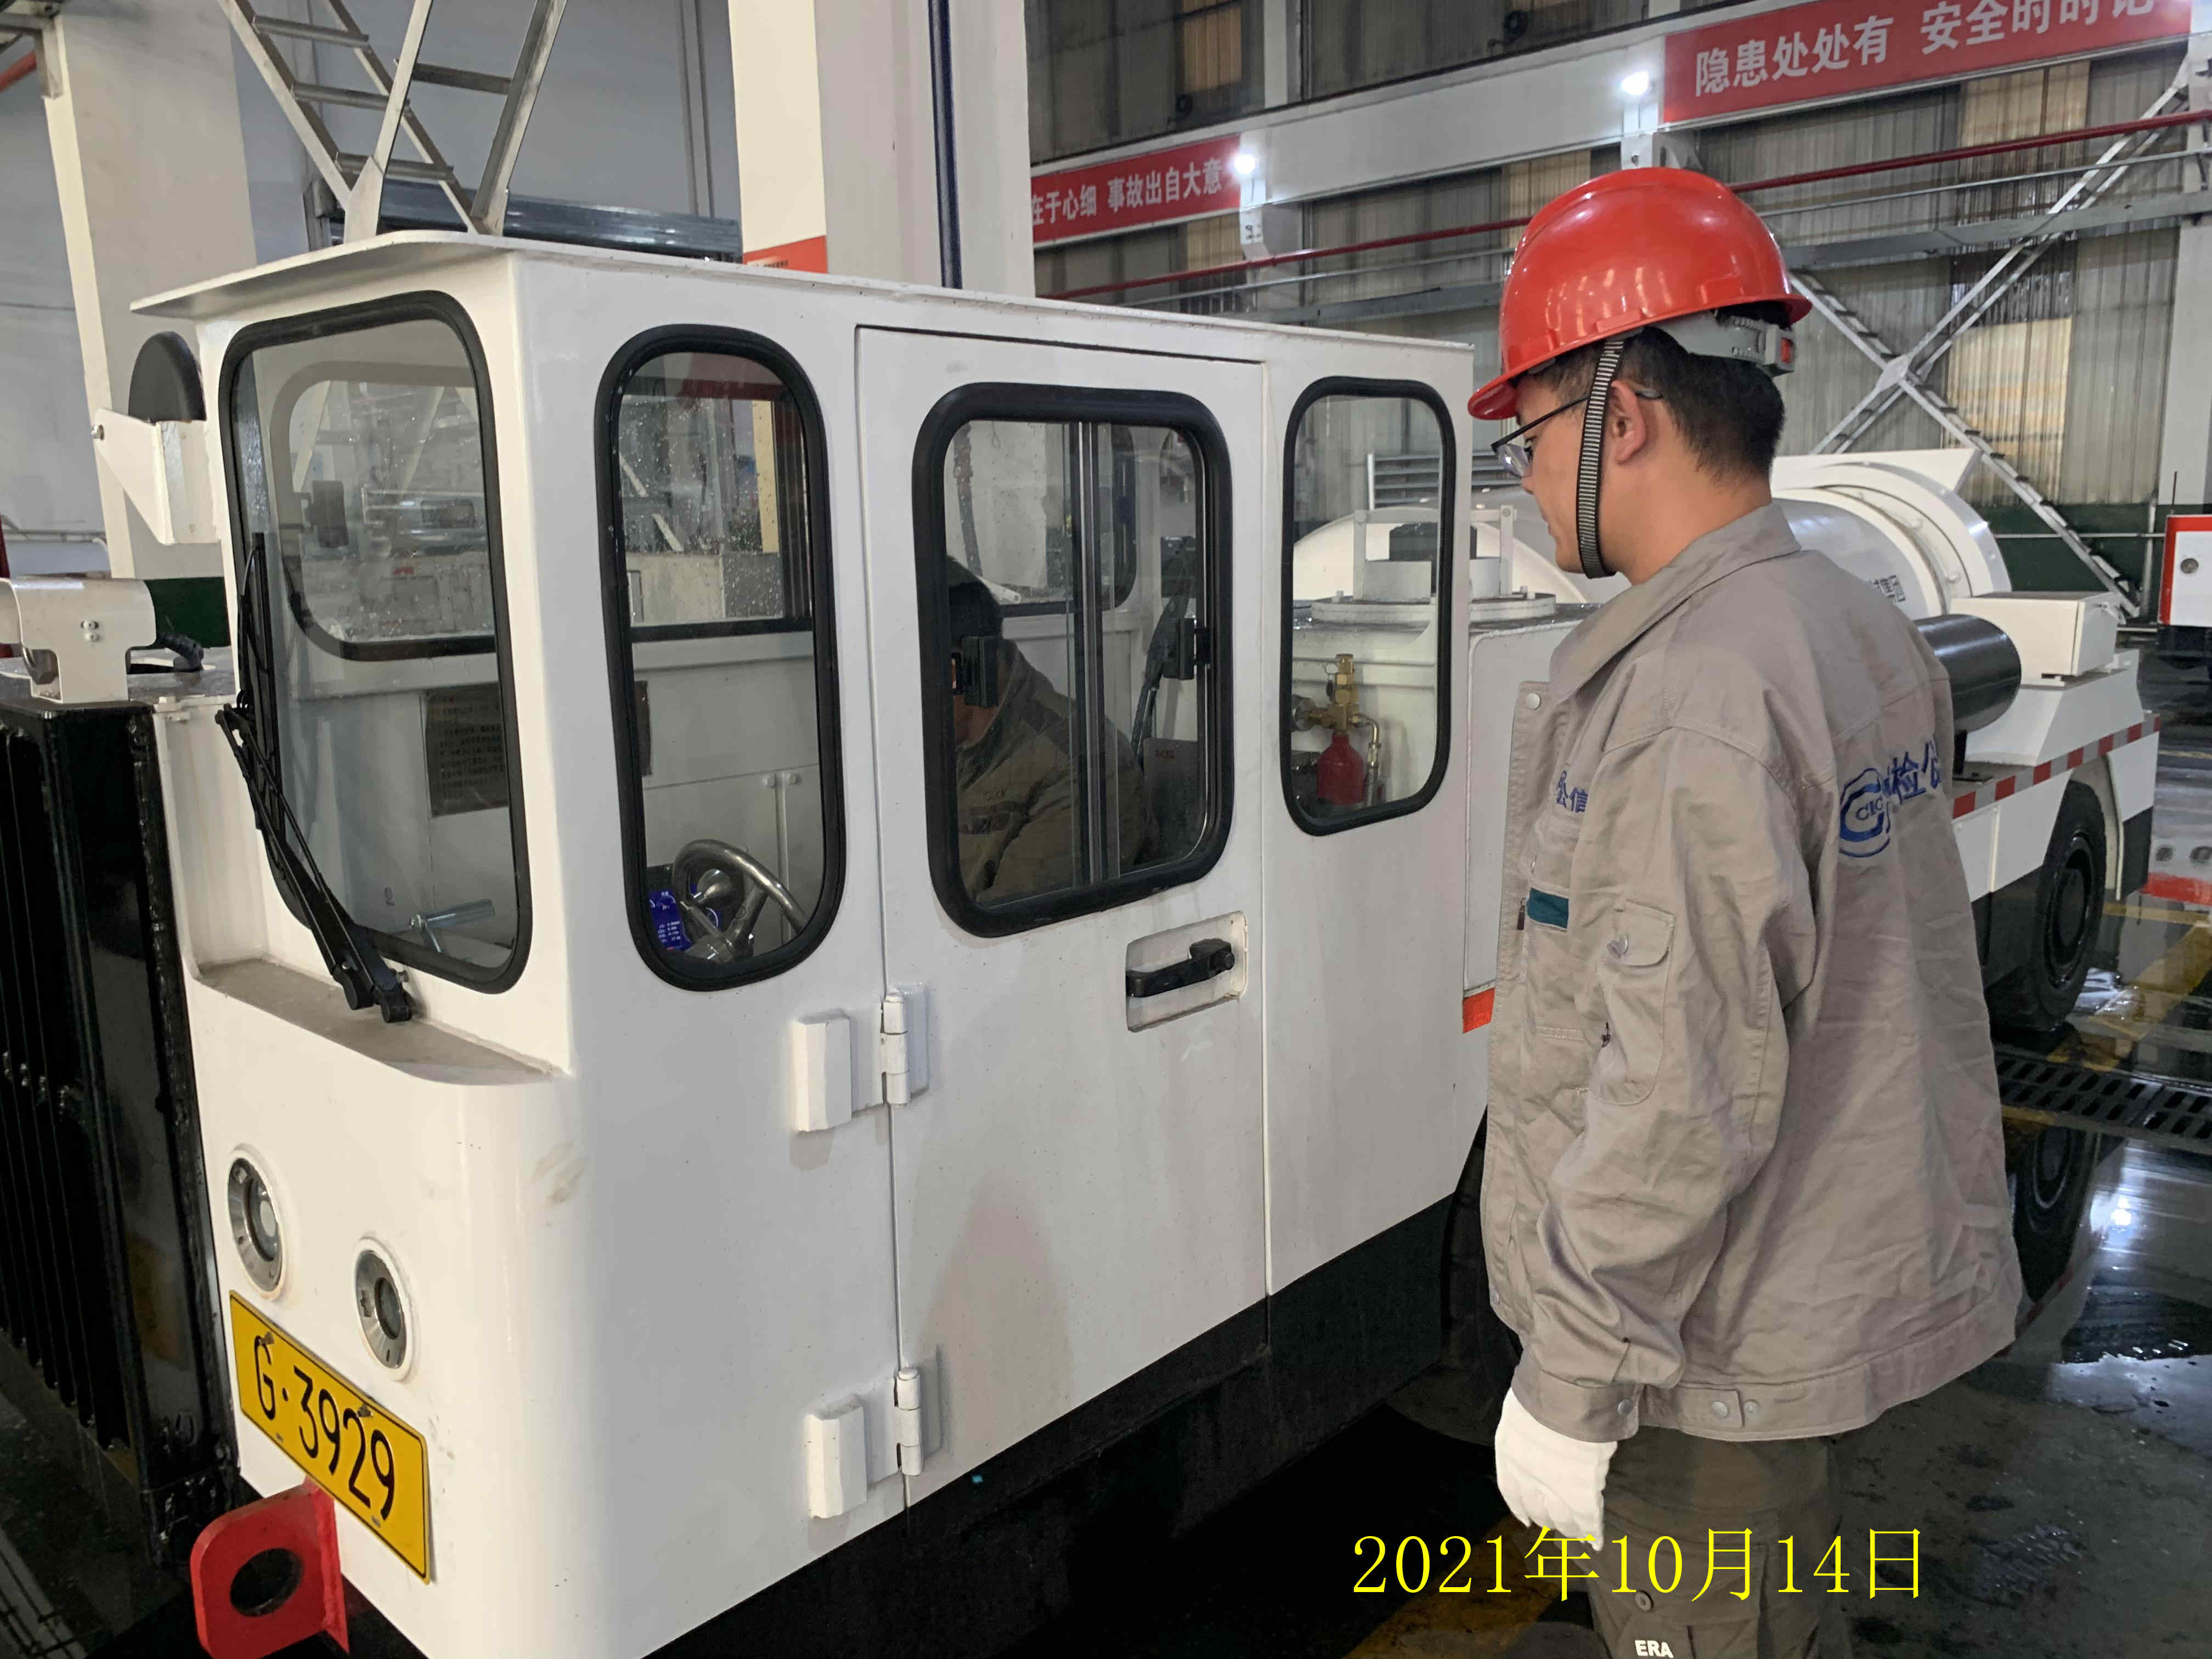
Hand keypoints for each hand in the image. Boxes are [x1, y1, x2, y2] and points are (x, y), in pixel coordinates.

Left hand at [1494, 1390, 1616, 1547]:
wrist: (1564, 1393)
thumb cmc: (1542, 1390)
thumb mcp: (1521, 1406)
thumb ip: (1527, 1426)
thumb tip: (1541, 1434)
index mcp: (1508, 1454)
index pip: (1511, 1491)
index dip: (1521, 1506)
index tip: (1527, 1518)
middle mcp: (1527, 1476)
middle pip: (1537, 1508)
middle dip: (1546, 1517)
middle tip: (1557, 1523)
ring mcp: (1554, 1487)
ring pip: (1562, 1517)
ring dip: (1570, 1527)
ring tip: (1578, 1533)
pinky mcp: (1582, 1492)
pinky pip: (1588, 1518)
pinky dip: (1594, 1532)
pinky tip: (1597, 1542)